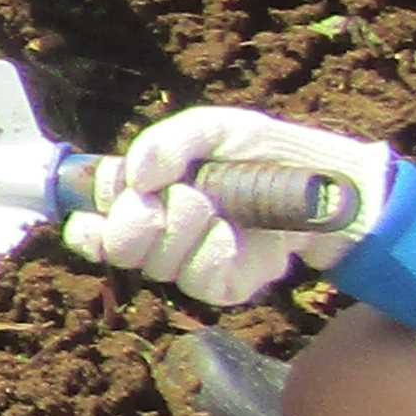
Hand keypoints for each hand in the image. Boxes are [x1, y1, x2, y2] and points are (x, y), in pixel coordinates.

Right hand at [55, 106, 397, 308]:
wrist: (324, 189)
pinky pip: (196, 278)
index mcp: (144, 196)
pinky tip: (234, 234)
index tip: (105, 209)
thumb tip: (133, 177)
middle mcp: (157, 234)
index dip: (90, 221)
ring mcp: (185, 263)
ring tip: (220, 207)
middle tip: (183, 195)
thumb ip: (168, 142)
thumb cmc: (265, 152)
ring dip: (190, 228)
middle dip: (144, 218)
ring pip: (157, 261)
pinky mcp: (218, 287)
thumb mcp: (217, 128)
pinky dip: (215, 250)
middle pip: (118, 244)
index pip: (91, 221)